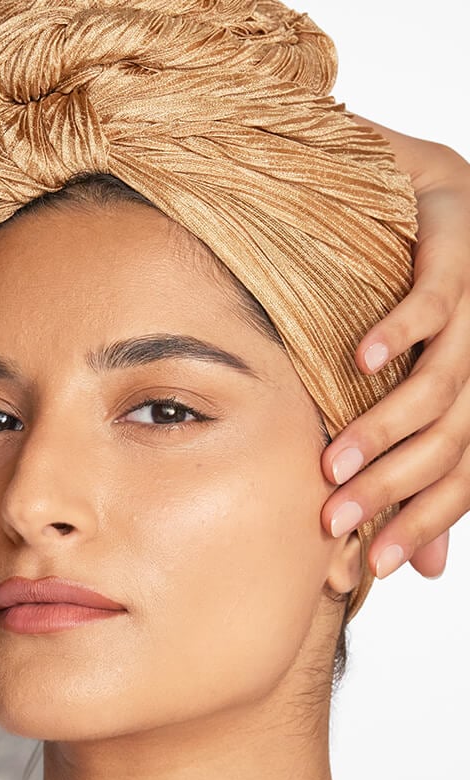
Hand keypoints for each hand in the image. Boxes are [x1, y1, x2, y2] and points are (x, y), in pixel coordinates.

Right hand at [321, 122, 469, 579]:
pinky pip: (433, 300)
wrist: (435, 199)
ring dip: (384, 427)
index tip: (374, 564)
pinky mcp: (457, 252)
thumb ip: (426, 471)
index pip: (465, 476)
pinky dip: (400, 332)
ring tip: (335, 462)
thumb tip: (427, 566)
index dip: (423, 522)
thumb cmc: (421, 305)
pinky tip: (362, 358)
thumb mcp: (417, 388)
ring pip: (440, 384)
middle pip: (450, 440)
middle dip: (392, 487)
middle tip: (335, 518)